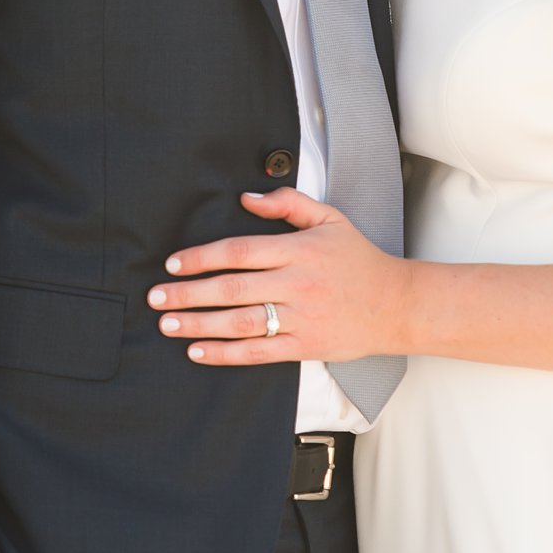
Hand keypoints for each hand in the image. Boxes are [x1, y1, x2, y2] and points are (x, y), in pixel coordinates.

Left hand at [148, 187, 410, 365]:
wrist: (396, 305)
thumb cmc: (358, 260)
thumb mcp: (330, 219)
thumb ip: (288, 204)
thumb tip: (246, 198)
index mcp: (300, 249)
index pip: (240, 251)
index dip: (202, 257)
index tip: (174, 263)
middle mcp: (298, 283)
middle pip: (232, 288)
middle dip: (188, 293)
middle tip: (156, 297)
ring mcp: (301, 317)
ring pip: (240, 322)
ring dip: (199, 325)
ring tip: (168, 325)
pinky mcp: (304, 346)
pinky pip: (258, 352)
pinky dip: (225, 354)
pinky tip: (198, 351)